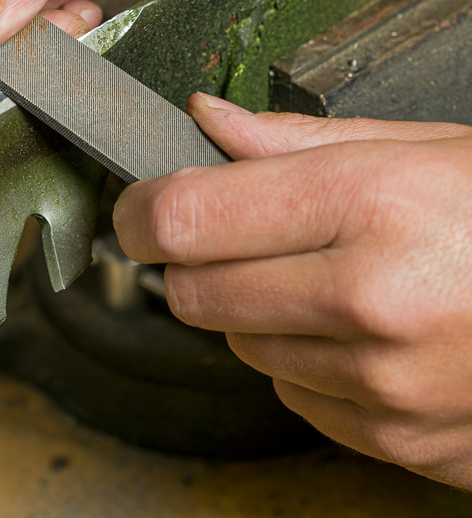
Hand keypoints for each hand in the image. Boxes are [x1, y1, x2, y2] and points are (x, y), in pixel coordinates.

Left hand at [114, 93, 471, 488]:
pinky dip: (306, 364)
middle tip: (238, 236)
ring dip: (257, 312)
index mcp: (372, 207)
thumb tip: (206, 121)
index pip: (183, 218)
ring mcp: (383, 386)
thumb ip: (296, 141)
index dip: (139, 210)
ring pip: (241, 347)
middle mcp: (371, 303)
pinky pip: (296, 398)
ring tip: (332, 280)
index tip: (137, 206)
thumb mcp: (424, 146)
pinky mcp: (398, 440)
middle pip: (194, 293)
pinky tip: (364, 333)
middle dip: (196, 262)